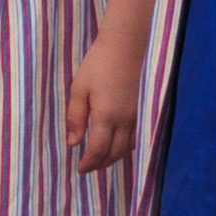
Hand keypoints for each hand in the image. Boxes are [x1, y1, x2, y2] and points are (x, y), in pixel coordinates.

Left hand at [66, 24, 145, 174]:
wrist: (125, 46)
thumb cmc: (98, 64)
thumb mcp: (79, 89)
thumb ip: (75, 117)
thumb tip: (73, 144)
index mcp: (107, 116)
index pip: (99, 150)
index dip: (89, 163)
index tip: (79, 170)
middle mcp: (125, 120)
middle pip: (114, 153)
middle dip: (101, 164)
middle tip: (87, 169)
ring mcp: (136, 116)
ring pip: (127, 147)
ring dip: (113, 158)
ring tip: (100, 160)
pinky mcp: (142, 109)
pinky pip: (135, 137)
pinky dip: (125, 147)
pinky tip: (117, 145)